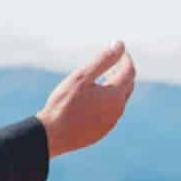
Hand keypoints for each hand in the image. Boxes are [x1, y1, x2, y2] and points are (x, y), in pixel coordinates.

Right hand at [38, 40, 135, 159]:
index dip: (125, 58)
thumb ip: (103, 60)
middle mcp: (117, 110)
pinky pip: (110, 112)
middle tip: (112, 62)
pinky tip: (93, 99)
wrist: (52, 135)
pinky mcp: (101, 132)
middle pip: (127, 86)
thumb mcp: (82, 76)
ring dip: (115, 87)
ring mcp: (110, 123)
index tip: (119, 50)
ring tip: (102, 79)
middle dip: (123, 72)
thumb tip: (119, 45)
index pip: (128, 71)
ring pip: (119, 101)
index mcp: (115, 95)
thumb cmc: (65, 104)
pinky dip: (107, 101)